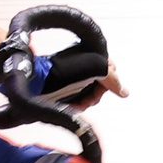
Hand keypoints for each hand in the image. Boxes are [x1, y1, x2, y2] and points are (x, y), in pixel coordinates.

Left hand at [12, 50, 127, 111]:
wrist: (38, 80)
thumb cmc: (62, 72)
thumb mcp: (94, 69)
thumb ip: (112, 79)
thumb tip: (125, 92)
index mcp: (90, 56)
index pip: (111, 72)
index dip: (108, 84)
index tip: (101, 90)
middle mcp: (84, 64)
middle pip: (101, 85)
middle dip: (95, 95)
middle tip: (87, 99)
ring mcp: (74, 76)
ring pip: (90, 93)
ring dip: (86, 101)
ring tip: (77, 104)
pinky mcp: (64, 86)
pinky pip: (78, 98)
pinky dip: (77, 103)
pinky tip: (72, 106)